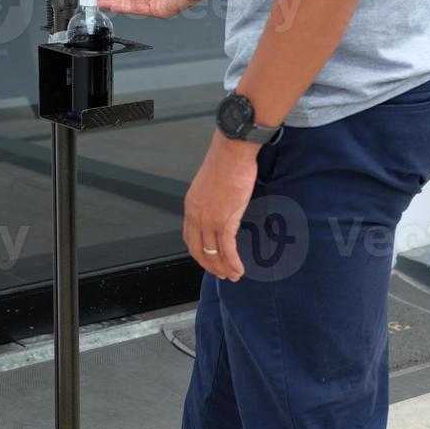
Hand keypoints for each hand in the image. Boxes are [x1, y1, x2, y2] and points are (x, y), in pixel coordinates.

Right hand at [97, 0, 225, 18]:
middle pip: (132, 1)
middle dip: (115, 0)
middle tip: (100, 0)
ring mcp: (160, 6)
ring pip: (133, 6)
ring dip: (116, 4)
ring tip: (102, 3)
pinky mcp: (161, 10)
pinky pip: (140, 8)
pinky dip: (125, 6)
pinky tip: (114, 4)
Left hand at [183, 133, 259, 281]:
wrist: (232, 152)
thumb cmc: (225, 162)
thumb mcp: (209, 184)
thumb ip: (210, 200)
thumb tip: (220, 207)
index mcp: (191, 207)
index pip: (190, 239)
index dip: (199, 254)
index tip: (208, 261)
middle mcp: (196, 215)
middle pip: (199, 251)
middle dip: (211, 266)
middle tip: (221, 274)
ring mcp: (210, 219)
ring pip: (214, 253)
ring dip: (224, 268)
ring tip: (233, 276)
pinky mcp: (225, 220)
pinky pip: (228, 248)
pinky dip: (233, 262)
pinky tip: (238, 269)